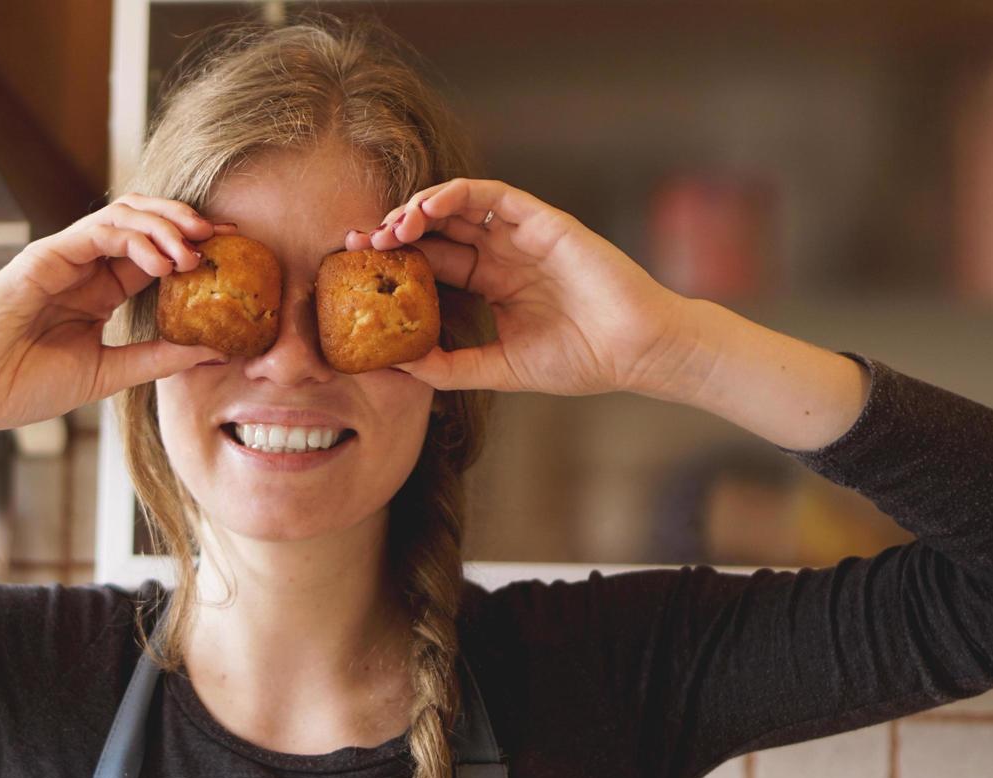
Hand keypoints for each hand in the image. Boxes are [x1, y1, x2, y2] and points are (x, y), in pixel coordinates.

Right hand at [0, 195, 235, 443]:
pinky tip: (162, 260)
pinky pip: (98, 231)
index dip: (195, 250)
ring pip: (125, 217)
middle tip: (225, 238)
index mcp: (99, 294)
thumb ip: (159, 358)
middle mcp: (84, 269)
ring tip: (197, 248)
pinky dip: (136, 237)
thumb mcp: (109, 373)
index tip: (234, 257)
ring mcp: (64, 258)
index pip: (155, 257)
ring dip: (167, 225)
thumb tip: (216, 350)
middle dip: (188, 224)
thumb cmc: (24, 387)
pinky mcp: (44, 256)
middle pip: (144, 225)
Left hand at [345, 177, 694, 397]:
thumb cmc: (581, 360)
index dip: (395, 263)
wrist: (636, 350)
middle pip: (437, 231)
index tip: (356, 271)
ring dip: (417, 209)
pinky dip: (454, 193)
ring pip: (457, 205)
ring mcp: (521, 234)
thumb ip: (452, 365)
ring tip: (388, 229)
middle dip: (394, 232)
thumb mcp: (500, 369)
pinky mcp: (542, 220)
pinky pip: (491, 194)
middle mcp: (502, 253)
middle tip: (357, 244)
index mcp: (492, 283)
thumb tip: (398, 366)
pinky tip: (424, 209)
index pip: (433, 264)